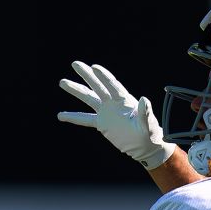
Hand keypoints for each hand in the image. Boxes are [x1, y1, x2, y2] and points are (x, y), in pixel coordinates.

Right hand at [58, 61, 175, 169]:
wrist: (144, 146)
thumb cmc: (150, 134)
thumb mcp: (149, 124)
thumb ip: (145, 113)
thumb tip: (144, 99)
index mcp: (125, 101)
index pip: (112, 86)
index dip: (104, 76)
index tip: (94, 67)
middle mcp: (113, 103)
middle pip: (98, 86)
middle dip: (86, 75)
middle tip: (75, 63)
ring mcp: (106, 112)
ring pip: (89, 98)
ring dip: (76, 90)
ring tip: (62, 82)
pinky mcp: (101, 123)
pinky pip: (85, 119)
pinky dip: (73, 117)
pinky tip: (60, 115)